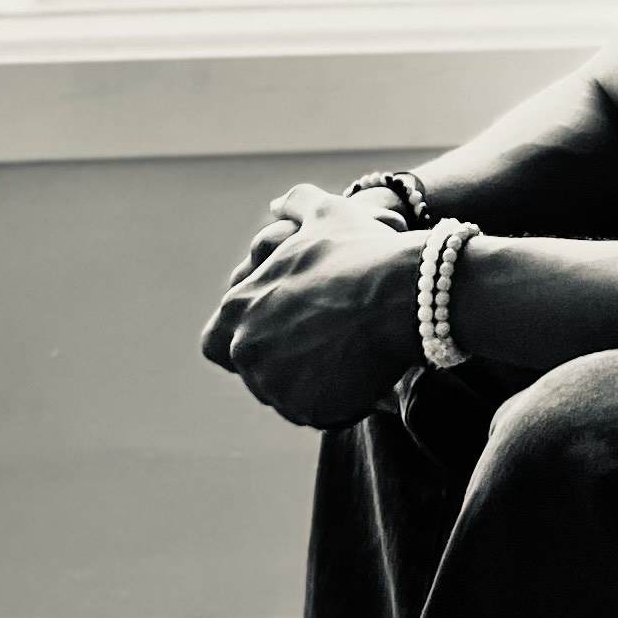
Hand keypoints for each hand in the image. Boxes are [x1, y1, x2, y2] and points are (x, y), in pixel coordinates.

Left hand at [197, 184, 420, 428]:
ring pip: (287, 397)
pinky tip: (364, 378)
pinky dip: (338, 404)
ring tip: (351, 360)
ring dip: (313, 385)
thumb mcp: (325, 215)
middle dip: (286, 366)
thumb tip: (278, 203)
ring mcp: (273, 383)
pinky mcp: (306, 410)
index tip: (278, 338)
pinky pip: (318, 414)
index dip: (244, 342)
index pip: (216, 343)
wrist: (401, 292)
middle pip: (255, 374)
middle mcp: (247, 349)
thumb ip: (295, 206)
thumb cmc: (362, 251)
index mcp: (240, 307)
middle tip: (326, 349)